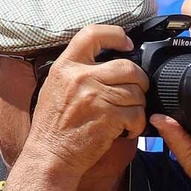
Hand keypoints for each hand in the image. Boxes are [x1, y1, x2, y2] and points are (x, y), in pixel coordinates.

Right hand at [22, 26, 149, 176]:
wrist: (50, 156)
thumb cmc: (53, 125)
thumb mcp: (55, 87)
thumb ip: (77, 71)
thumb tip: (107, 60)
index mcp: (65, 66)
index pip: (92, 34)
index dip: (116, 35)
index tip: (127, 44)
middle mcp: (80, 77)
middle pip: (128, 66)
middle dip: (139, 80)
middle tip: (136, 91)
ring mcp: (95, 97)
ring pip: (137, 91)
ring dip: (138, 105)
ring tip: (127, 115)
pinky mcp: (109, 117)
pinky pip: (137, 113)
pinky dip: (137, 124)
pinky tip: (126, 129)